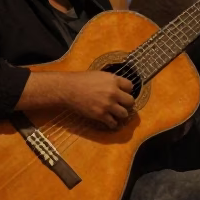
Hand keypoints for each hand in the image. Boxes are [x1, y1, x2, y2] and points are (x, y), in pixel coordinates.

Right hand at [20, 71, 134, 129]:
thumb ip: (111, 80)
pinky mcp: (101, 115)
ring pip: (124, 114)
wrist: (69, 89)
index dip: (127, 90)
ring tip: (117, 114)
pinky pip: (113, 123)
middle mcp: (113, 92)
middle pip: (131, 101)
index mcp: (113, 80)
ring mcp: (108, 105)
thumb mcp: (99, 75)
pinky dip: (112, 124)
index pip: (131, 86)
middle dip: (127, 104)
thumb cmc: (82, 80)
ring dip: (121, 114)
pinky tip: (110, 122)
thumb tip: (119, 86)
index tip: (123, 93)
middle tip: (122, 105)